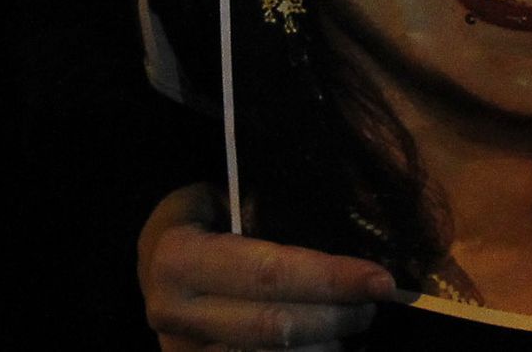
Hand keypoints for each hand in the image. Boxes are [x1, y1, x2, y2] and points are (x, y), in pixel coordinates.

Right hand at [139, 184, 396, 350]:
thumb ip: (264, 208)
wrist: (151, 256)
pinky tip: (330, 344)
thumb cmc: (201, 214)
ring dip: (324, 347)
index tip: (380, 279)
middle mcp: (175, 315)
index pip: (269, 274)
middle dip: (336, 317)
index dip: (329, 278)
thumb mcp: (221, 194)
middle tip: (376, 302)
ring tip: (357, 323)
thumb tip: (344, 220)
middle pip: (274, 329)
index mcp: (179, 261)